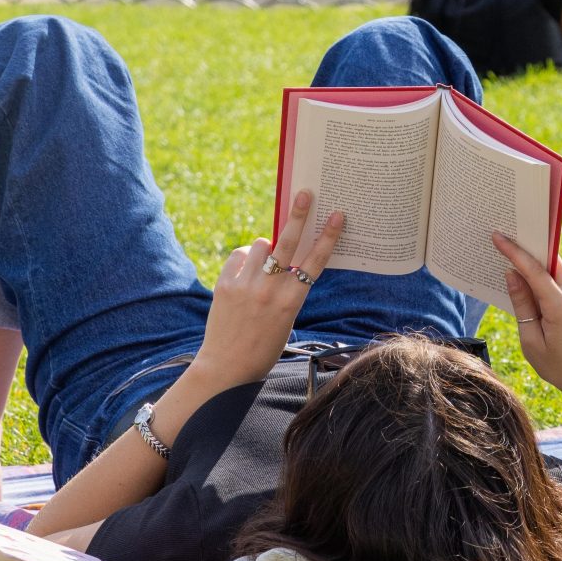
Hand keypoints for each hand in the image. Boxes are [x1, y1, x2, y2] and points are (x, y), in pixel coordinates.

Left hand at [195, 191, 344, 388]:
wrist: (226, 367)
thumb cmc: (263, 346)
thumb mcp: (286, 319)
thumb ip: (289, 288)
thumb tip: (285, 256)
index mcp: (291, 302)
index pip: (315, 262)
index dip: (328, 237)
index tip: (337, 216)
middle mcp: (269, 290)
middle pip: (288, 243)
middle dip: (298, 215)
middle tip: (304, 193)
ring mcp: (245, 286)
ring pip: (261, 245)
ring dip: (266, 247)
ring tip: (263, 265)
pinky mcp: (225, 285)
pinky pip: (239, 256)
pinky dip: (244, 259)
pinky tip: (245, 272)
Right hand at [491, 235, 561, 400]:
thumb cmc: (555, 364)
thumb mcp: (530, 340)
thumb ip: (521, 304)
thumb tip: (511, 273)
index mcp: (561, 306)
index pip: (534, 271)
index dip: (515, 252)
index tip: (498, 236)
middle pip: (547, 259)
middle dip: (526, 245)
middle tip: (503, 231)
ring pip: (551, 264)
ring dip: (532, 256)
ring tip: (508, 246)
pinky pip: (555, 274)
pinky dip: (539, 269)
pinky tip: (522, 269)